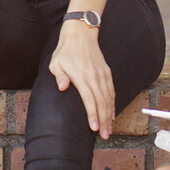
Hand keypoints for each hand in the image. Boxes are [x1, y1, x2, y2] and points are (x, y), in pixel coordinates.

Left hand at [48, 20, 115, 137]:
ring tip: (109, 130)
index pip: (89, 99)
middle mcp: (94, 77)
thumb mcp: (56, 63)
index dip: (92, 115)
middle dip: (103, 121)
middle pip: (101, 102)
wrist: (81, 34)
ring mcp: (102, 75)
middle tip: (105, 136)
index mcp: (81, 76)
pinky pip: (112, 91)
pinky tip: (112, 114)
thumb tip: (62, 88)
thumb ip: (60, 76)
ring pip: (108, 98)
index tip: (93, 128)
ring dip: (109, 115)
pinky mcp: (107, 72)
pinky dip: (113, 104)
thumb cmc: (65, 51)